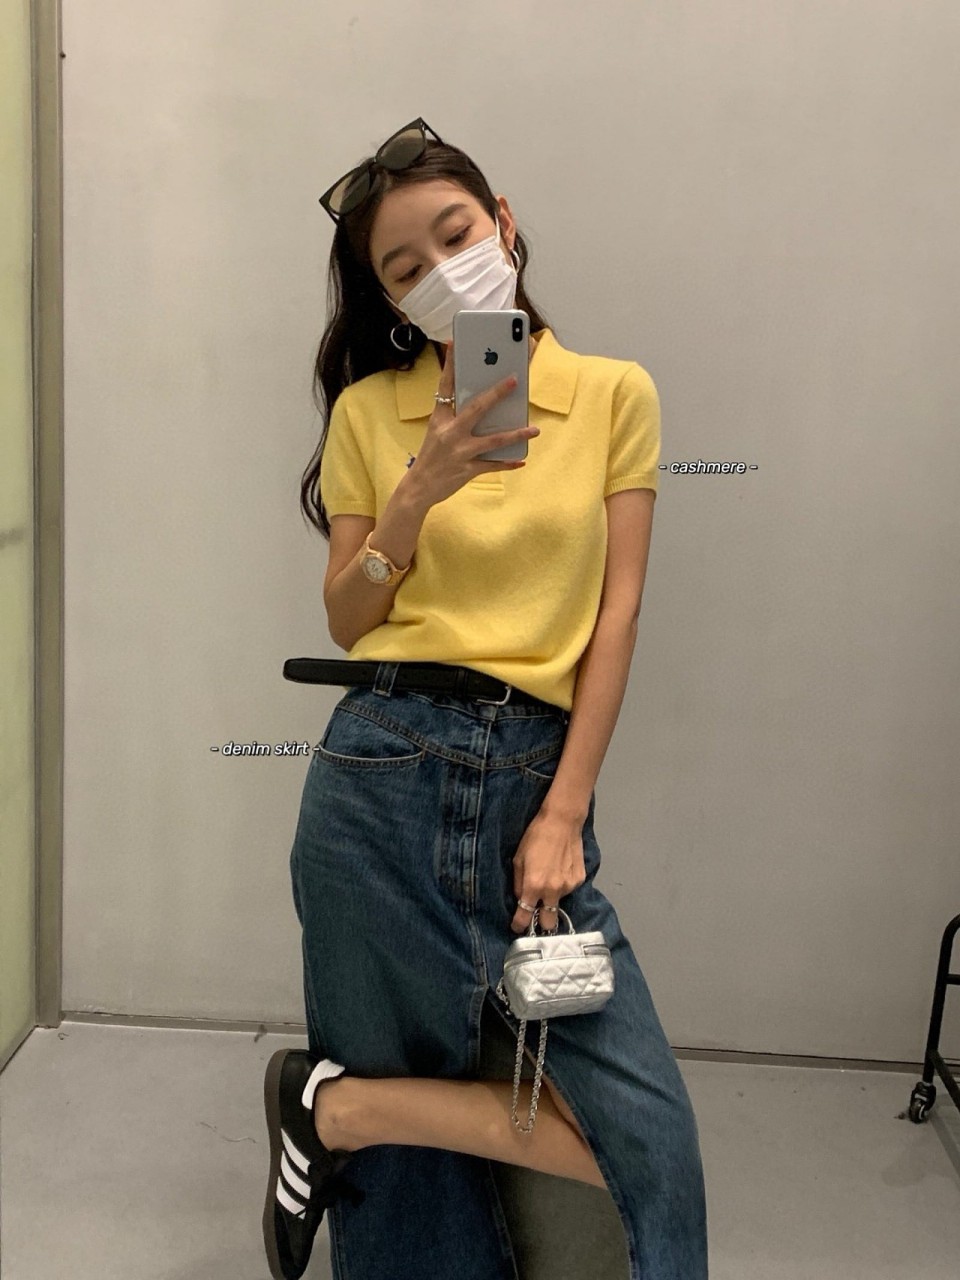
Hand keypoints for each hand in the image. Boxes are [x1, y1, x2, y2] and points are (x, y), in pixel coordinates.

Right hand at [406, 340, 539, 508]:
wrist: (418, 488)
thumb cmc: (431, 456)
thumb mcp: (436, 431)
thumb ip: (455, 417)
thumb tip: (482, 403)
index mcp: (439, 419)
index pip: (445, 387)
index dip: (450, 365)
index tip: (454, 343)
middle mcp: (449, 433)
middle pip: (476, 408)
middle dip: (497, 393)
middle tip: (515, 379)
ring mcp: (459, 452)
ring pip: (493, 440)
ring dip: (516, 434)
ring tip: (534, 429)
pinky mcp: (466, 470)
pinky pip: (492, 465)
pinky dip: (508, 463)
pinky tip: (522, 460)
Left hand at [510, 810, 586, 933]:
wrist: (562, 822)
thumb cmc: (536, 837)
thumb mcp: (518, 859)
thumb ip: (519, 883)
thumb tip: (521, 899)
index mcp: (534, 886)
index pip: (526, 916)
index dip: (519, 925)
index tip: (517, 927)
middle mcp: (553, 890)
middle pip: (549, 922)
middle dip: (542, 923)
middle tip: (538, 914)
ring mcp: (569, 886)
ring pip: (559, 902)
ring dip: (553, 896)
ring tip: (551, 875)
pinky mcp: (580, 880)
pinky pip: (568, 889)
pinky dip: (563, 884)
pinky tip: (561, 868)